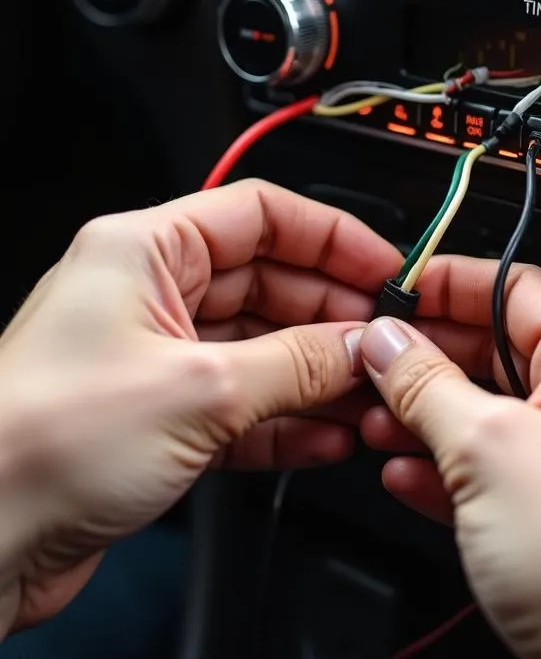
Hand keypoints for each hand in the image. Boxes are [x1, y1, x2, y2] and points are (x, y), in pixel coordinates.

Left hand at [0, 179, 400, 636]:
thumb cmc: (34, 444)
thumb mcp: (200, 389)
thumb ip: (298, 362)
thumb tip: (364, 345)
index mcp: (145, 251)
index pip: (262, 214)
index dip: (332, 238)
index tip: (385, 269)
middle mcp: (151, 296)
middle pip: (270, 282)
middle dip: (333, 315)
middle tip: (387, 344)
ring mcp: (158, 359)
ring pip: (264, 347)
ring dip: (319, 373)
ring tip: (369, 394)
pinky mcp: (161, 418)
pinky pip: (245, 404)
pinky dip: (288, 419)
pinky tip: (326, 435)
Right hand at [358, 259, 540, 658]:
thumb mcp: (488, 448)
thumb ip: (428, 385)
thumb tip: (389, 340)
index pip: (517, 289)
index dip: (453, 283)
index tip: (396, 291)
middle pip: (496, 351)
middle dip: (428, 355)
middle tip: (370, 363)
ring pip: (486, 414)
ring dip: (425, 414)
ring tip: (372, 422)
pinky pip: (489, 473)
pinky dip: (443, 470)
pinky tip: (404, 478)